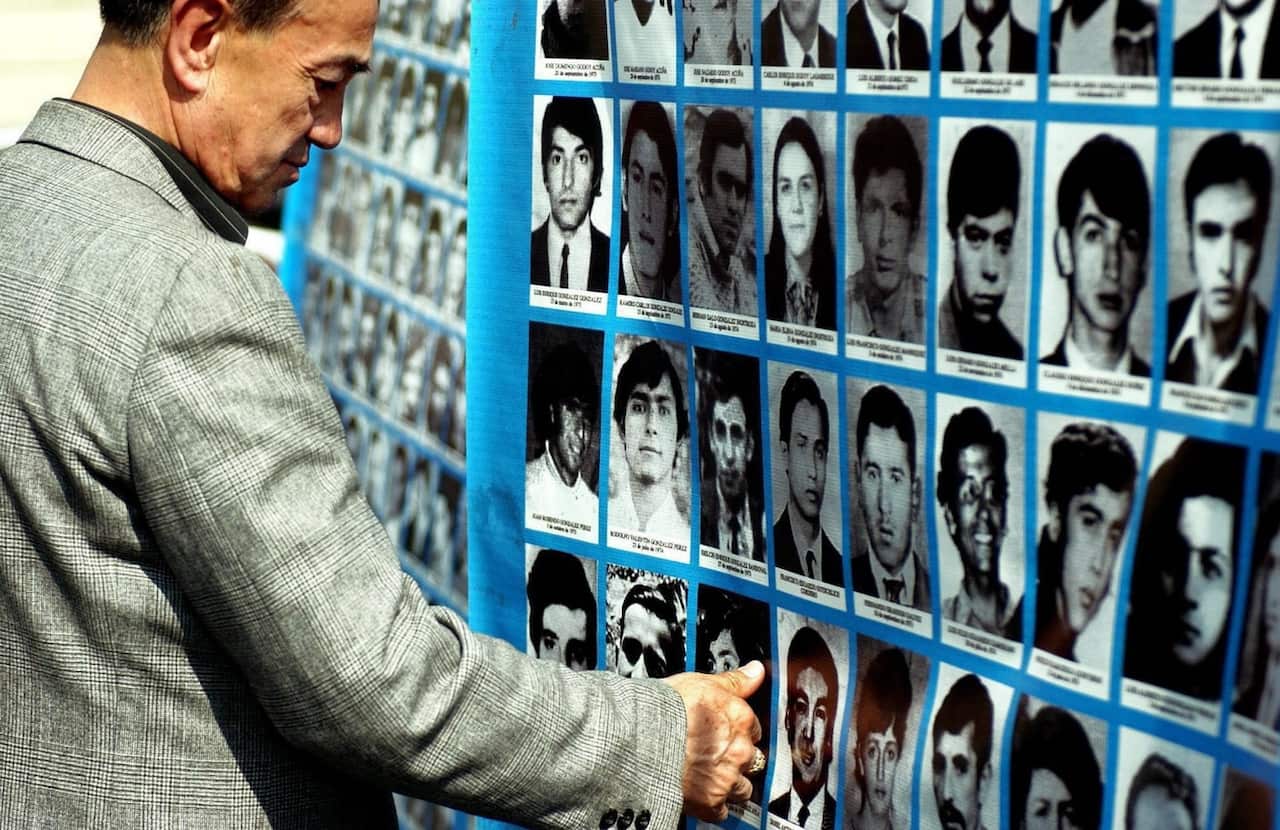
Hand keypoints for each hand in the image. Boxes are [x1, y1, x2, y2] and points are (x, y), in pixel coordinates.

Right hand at [662, 660, 764, 821]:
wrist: (640, 739)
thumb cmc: (665, 709)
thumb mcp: (702, 683)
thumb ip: (735, 681)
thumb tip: (757, 670)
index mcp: (741, 719)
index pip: (754, 730)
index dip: (738, 732)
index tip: (724, 734)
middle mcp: (741, 750)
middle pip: (752, 760)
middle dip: (737, 759)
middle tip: (713, 755)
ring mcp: (728, 778)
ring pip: (743, 788)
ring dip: (730, 784)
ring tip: (707, 775)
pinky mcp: (712, 802)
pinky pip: (724, 811)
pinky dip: (714, 805)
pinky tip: (701, 793)